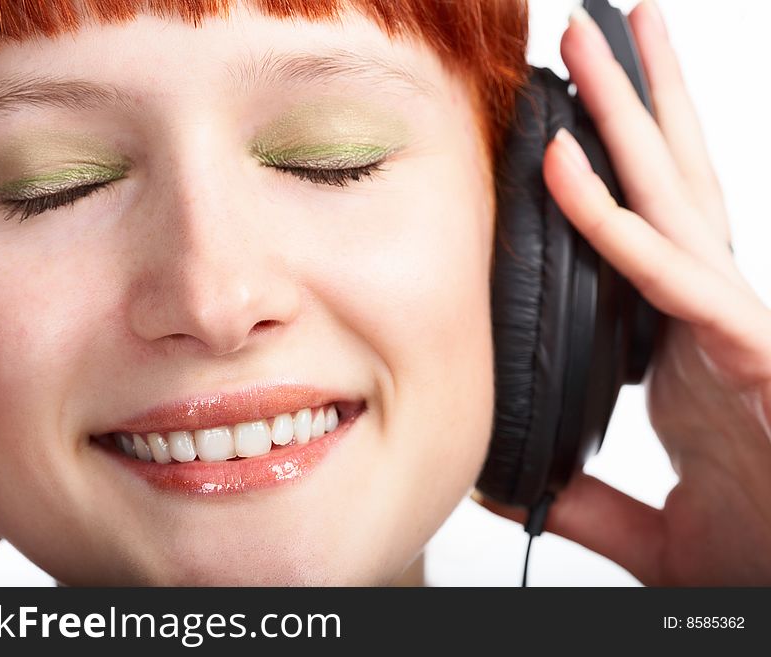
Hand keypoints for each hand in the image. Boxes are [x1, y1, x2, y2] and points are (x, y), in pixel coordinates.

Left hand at [479, 1, 770, 584]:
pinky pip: (668, 272)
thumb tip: (517, 486)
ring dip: (637, 111)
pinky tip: (566, 164)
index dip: (611, 179)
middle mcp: (714, 315)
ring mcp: (737, 323)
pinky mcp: (750, 348)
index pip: (648, 238)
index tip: (567, 128)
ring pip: (678, 196)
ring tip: (603, 35)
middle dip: (634, 101)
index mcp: (692, 344)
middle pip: (671, 186)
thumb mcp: (650, 528)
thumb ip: (587, 500)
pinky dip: (612, 220)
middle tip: (590, 32)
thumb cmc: (761, 551)